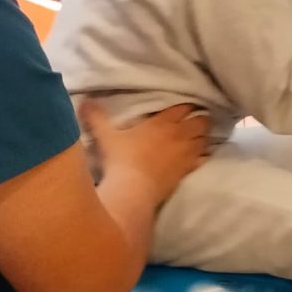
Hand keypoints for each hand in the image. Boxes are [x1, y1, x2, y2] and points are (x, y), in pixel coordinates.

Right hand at [77, 100, 209, 201]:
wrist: (133, 190)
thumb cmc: (120, 160)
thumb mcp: (106, 136)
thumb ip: (96, 117)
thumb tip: (85, 101)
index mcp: (163, 122)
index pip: (184, 106)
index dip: (185, 106)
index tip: (182, 108)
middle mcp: (179, 135)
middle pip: (201, 120)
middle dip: (199, 119)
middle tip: (193, 120)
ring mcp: (186, 154)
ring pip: (205, 138)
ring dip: (203, 136)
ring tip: (197, 137)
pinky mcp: (188, 171)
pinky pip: (203, 159)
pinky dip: (203, 156)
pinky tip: (198, 157)